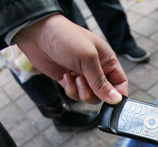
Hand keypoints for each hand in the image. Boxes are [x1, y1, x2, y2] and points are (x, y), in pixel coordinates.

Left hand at [13, 14, 127, 103]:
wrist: (37, 34)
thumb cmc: (66, 38)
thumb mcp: (88, 59)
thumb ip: (101, 82)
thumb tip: (115, 99)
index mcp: (107, 60)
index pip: (120, 82)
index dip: (118, 94)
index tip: (112, 101)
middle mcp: (96, 69)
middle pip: (104, 93)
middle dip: (94, 93)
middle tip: (84, 83)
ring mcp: (82, 75)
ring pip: (89, 96)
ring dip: (81, 92)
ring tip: (73, 77)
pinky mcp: (69, 80)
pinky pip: (75, 94)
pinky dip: (70, 89)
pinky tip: (65, 76)